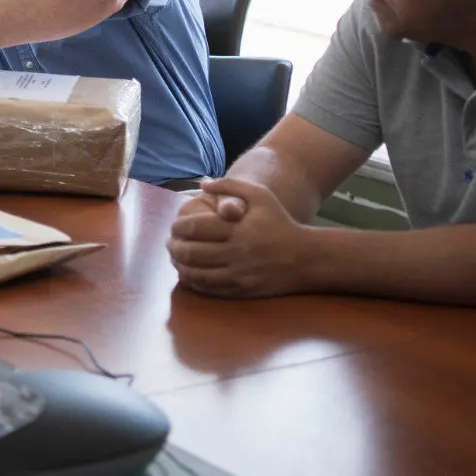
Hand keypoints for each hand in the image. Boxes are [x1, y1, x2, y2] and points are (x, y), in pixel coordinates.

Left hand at [168, 179, 311, 298]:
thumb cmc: (280, 222)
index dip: (178, 227)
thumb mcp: (260, 196)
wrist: (305, 257)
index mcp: (237, 229)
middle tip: (169, 243)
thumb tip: (201, 184)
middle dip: (174, 248)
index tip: (173, 226)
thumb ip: (230, 185)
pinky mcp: (241, 291)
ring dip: (180, 266)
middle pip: (191, 253)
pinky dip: (193, 281)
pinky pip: (209, 289)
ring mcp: (238, 275)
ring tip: (175, 258)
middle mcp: (236, 253)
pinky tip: (188, 273)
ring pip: (196, 274)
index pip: (195, 228)